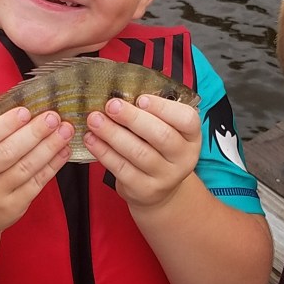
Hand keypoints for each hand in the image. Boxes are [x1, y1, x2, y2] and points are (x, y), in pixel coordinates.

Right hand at [0, 107, 72, 237]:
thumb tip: (27, 112)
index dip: (5, 124)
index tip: (26, 111)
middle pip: (8, 152)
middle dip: (34, 133)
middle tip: (53, 117)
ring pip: (26, 167)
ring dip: (49, 147)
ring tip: (65, 131)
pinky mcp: (11, 208)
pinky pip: (36, 183)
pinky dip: (52, 165)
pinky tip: (63, 151)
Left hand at [83, 93, 200, 209]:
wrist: (159, 191)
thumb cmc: (157, 149)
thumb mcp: (164, 130)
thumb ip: (151, 113)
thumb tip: (121, 93)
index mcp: (191, 137)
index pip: (187, 119)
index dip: (164, 108)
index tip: (140, 99)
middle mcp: (183, 158)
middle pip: (161, 136)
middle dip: (133, 118)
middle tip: (111, 105)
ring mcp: (165, 177)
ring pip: (138, 153)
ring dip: (113, 134)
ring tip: (95, 120)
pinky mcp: (144, 190)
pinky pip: (122, 169)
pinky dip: (104, 152)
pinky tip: (92, 139)